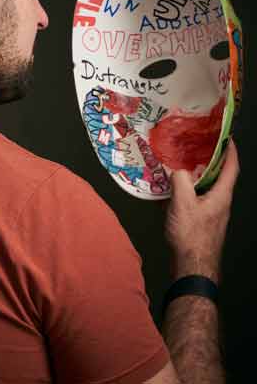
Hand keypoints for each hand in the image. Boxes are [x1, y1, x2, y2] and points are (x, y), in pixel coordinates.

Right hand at [164, 139, 238, 282]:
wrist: (192, 265)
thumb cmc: (191, 236)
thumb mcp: (182, 203)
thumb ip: (180, 181)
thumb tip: (177, 169)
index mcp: (221, 196)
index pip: (231, 168)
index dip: (230, 151)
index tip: (226, 137)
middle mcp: (220, 203)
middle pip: (219, 176)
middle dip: (211, 160)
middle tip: (198, 147)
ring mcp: (211, 212)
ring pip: (206, 188)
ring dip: (197, 176)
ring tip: (182, 165)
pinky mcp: (201, 221)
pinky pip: (196, 199)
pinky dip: (187, 190)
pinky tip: (172, 191)